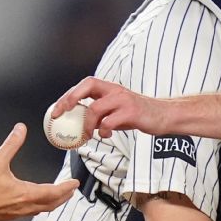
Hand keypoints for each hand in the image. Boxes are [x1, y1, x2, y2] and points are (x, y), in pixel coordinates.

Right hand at [0, 123, 77, 220]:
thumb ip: (11, 144)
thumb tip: (20, 129)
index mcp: (26, 193)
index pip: (54, 192)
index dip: (66, 187)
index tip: (74, 183)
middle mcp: (25, 206)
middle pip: (52, 204)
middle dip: (64, 196)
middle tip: (71, 190)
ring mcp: (18, 213)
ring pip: (42, 209)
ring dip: (53, 202)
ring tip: (58, 197)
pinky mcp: (10, 216)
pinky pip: (32, 212)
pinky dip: (40, 206)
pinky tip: (36, 203)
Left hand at [51, 77, 172, 137]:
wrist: (164, 116)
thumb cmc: (138, 115)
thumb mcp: (116, 111)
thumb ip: (99, 115)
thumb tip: (81, 124)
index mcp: (110, 89)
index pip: (85, 84)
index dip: (69, 94)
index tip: (57, 109)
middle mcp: (115, 90)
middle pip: (88, 85)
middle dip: (70, 98)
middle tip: (61, 113)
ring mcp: (123, 100)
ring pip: (96, 108)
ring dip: (86, 124)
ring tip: (86, 134)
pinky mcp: (131, 112)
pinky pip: (109, 122)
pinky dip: (103, 131)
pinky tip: (105, 135)